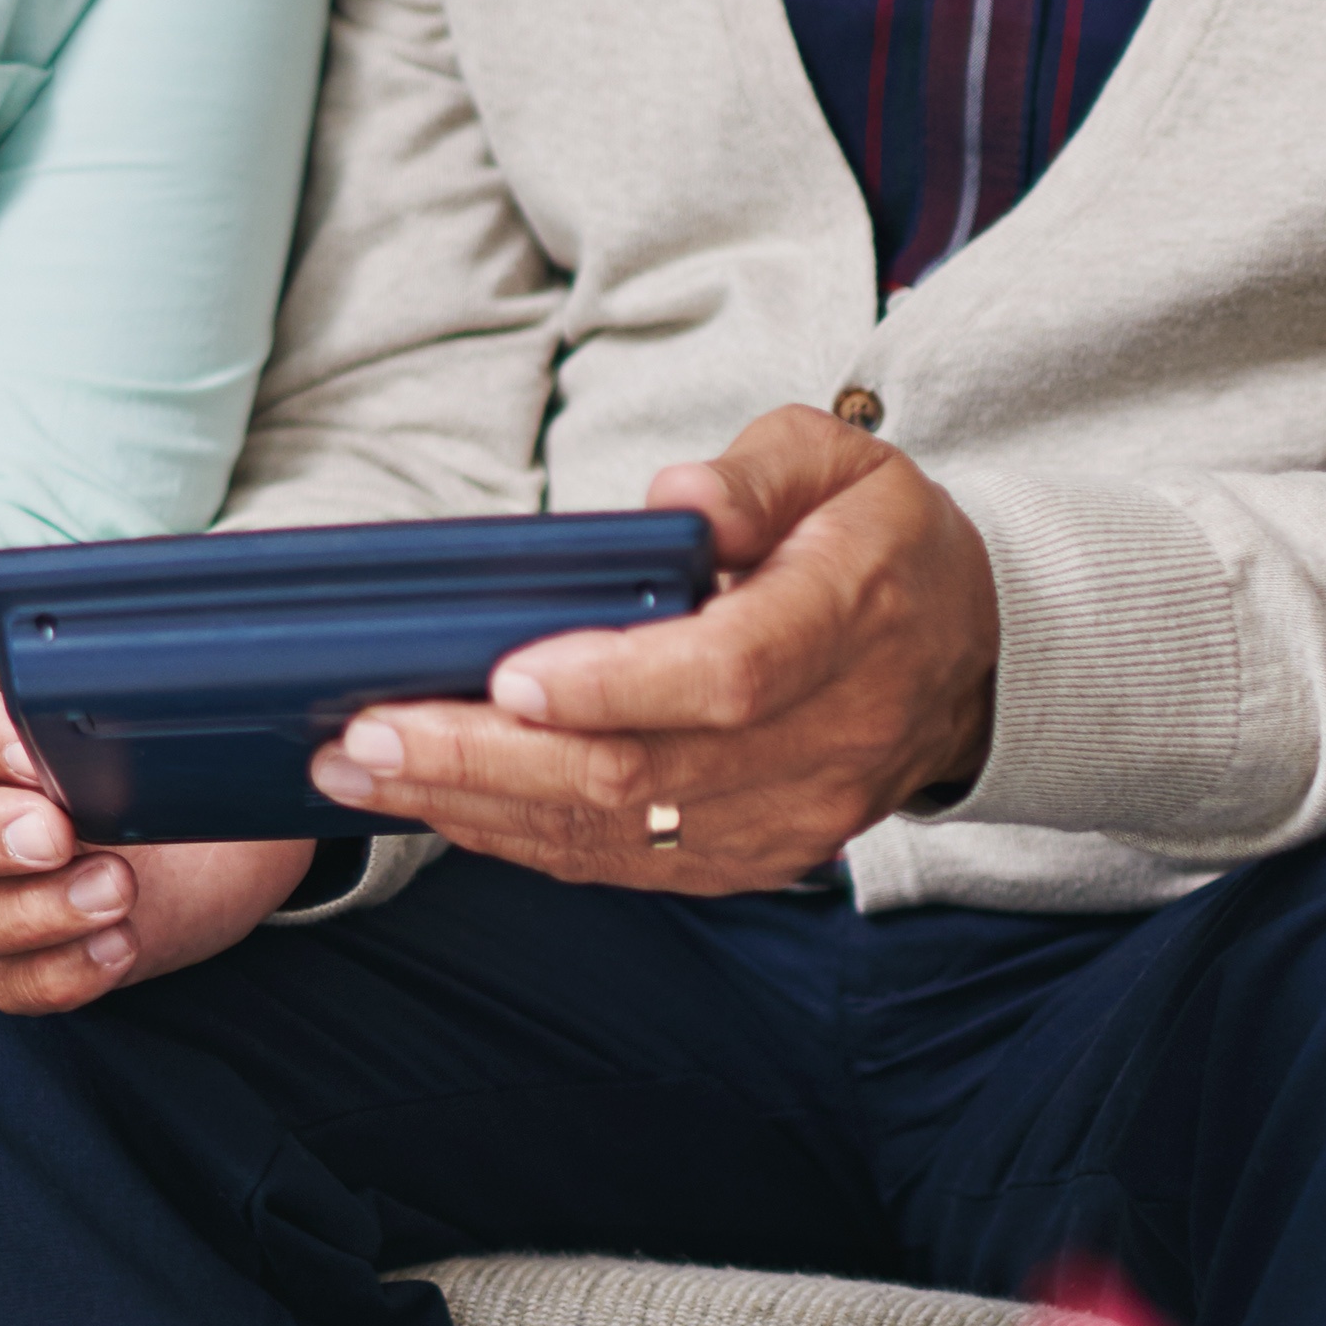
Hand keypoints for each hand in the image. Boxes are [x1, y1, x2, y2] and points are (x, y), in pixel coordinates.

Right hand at [0, 608, 308, 1010]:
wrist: (236, 818)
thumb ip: (145, 661)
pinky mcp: (22, 947)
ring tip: (118, 890)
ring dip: (21, 913)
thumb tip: (166, 670)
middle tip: (57, 834)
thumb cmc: (184, 730)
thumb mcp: (170, 680)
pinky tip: (119, 945)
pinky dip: (54, 972)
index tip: (31, 753)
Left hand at [308, 407, 998, 890]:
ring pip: (622, 833)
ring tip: (360, 773)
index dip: (612, 685)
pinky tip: (440, 804)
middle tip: (364, 736)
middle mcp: (826, 737)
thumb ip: (756, 472)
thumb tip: (675, 501)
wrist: (964, 655)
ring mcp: (793, 814)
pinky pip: (630, 864)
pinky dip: (524, 839)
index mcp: (847, 619)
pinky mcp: (758, 856)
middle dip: (486, 759)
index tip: (505, 677)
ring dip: (478, 807)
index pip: (727, 673)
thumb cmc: (874, 540)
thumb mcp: (835, 461)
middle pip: (646, 772)